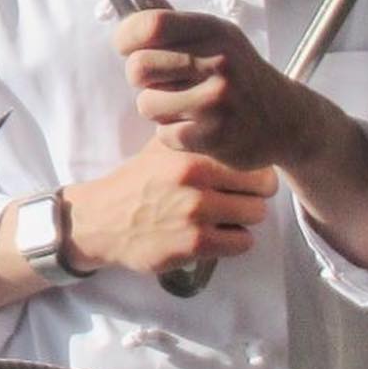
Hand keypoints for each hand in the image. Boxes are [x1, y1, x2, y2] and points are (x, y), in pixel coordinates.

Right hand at [60, 132, 277, 275]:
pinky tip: (216, 235)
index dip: (255, 168)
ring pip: (256, 215)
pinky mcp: (194, 245)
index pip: (254, 158)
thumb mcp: (162, 146)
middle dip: (254, 192)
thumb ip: (196, 134)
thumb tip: (237, 123)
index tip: (245, 176)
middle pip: (263, 188)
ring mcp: (196, 214)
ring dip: (244, 218)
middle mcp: (196, 181)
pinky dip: (234, 240)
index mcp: (191, 153)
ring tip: (225, 216)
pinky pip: (242, 243)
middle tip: (238, 198)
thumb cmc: (140, 180)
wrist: (103, 219)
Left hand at [114, 6, 348, 170]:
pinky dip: (174, 134)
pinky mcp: (215, 135)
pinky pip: (164, 133)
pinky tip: (198, 127)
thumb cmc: (241, 75)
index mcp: (213, 31)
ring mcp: (217, 99)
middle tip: (163, 82)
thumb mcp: (218, 38)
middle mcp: (218, 60)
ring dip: (158, 109)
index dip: (126, 37)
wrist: (286, 120)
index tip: (127, 46)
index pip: (150, 25)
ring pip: (146, 104)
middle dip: (142, 79)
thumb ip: (177, 22)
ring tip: (184, 106)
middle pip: (137, 67)